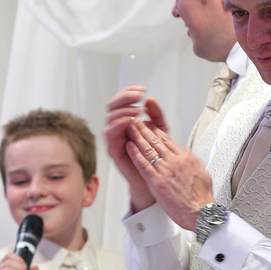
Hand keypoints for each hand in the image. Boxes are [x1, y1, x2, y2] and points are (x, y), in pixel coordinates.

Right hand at [105, 88, 156, 211]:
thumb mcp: (160, 131)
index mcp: (126, 120)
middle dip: (125, 98)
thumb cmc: (156, 156)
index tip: (143, 90)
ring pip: (110, 117)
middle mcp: (117, 127)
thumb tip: (150, 99)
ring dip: (123, 110)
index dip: (130, 92)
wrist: (154, 180)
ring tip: (138, 110)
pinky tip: (132, 121)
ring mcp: (114, 138)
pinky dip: (120, 123)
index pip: (123, 100)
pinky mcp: (113, 150)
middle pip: (112, 105)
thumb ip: (157, 115)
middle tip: (138, 96)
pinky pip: (110, 132)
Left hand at [126, 102, 214, 230]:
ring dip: (137, 137)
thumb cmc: (202, 197)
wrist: (201, 212)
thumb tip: (186, 151)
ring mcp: (165, 171)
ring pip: (148, 150)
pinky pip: (143, 165)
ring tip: (129, 127)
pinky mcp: (157, 182)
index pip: (168, 140)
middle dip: (144, 129)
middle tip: (136, 120)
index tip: (149, 124)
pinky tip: (128, 146)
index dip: (156, 131)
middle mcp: (175, 162)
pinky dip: (135, 154)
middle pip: (156, 141)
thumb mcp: (202, 173)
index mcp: (185, 159)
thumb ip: (193, 160)